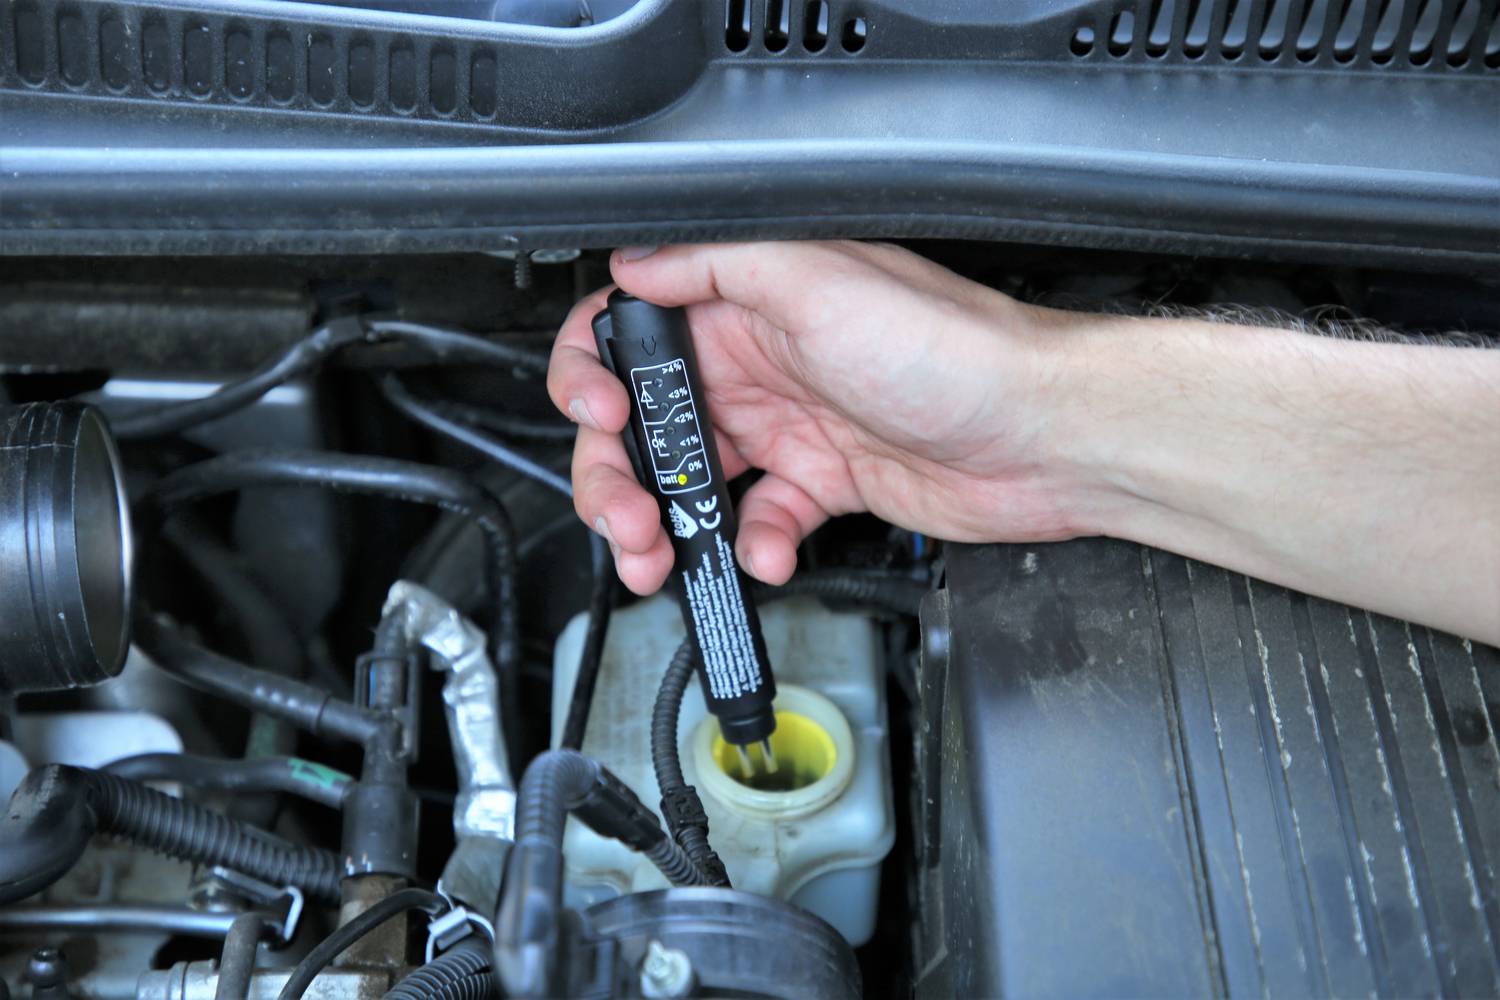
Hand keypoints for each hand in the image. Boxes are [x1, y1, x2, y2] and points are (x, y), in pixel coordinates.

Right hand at [547, 241, 1092, 594]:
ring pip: (693, 480)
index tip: (598, 418)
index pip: (635, 331)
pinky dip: (750, 544)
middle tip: (624, 515)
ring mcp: (790, 426)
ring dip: (665, 522)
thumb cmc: (954, 348)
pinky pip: (760, 520)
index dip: (594, 375)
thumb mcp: (820, 282)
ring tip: (659, 554)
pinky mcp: (824, 482)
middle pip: (650, 422)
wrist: (1044, 434)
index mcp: (748, 304)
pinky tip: (766, 549)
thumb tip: (634, 261)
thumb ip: (717, 266)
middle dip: (618, 473)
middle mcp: (760, 362)